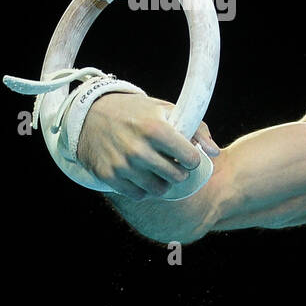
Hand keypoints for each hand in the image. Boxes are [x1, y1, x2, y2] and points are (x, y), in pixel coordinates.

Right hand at [76, 92, 220, 198]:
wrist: (90, 114)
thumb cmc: (137, 112)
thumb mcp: (167, 111)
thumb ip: (197, 130)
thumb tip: (214, 153)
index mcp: (155, 129)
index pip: (191, 159)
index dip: (192, 158)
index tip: (186, 154)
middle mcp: (138, 149)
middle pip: (177, 177)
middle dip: (179, 171)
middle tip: (171, 162)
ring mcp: (122, 164)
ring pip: (159, 190)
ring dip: (162, 182)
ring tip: (157, 168)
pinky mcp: (108, 175)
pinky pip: (138, 195)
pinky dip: (143, 188)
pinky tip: (140, 174)